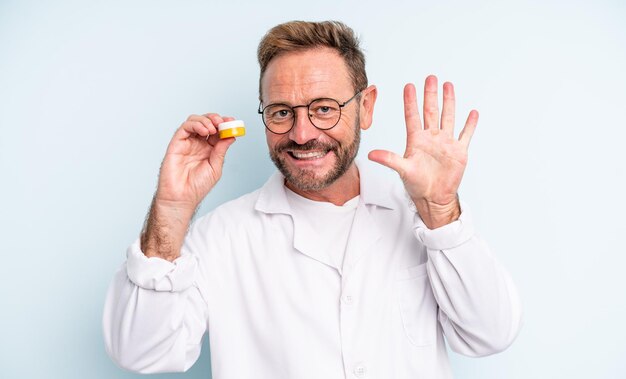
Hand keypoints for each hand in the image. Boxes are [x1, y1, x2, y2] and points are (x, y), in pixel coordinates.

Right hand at [156, 113, 236, 211]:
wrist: (182, 197)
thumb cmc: (197, 186)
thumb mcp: (215, 167)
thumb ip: (221, 150)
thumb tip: (231, 135)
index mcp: (208, 149)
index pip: (217, 131)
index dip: (224, 124)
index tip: (232, 122)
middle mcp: (197, 144)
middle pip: (206, 122)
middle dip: (216, 119)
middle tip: (223, 122)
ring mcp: (187, 143)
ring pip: (194, 121)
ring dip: (206, 120)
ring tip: (213, 128)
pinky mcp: (176, 144)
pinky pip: (184, 128)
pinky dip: (195, 124)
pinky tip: (204, 131)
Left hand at [368, 75, 477, 228]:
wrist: (434, 198)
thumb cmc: (417, 185)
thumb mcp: (402, 170)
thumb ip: (389, 159)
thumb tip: (371, 155)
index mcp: (416, 140)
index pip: (413, 116)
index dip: (411, 101)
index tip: (409, 86)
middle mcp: (431, 138)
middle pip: (431, 111)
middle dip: (431, 94)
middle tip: (431, 77)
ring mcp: (446, 143)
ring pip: (448, 117)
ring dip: (449, 102)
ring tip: (448, 85)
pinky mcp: (459, 151)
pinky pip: (465, 134)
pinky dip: (470, 124)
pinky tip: (472, 113)